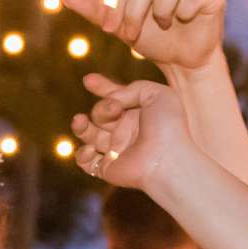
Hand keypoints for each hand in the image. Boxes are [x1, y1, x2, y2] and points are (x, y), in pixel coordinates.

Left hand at [64, 0, 226, 74]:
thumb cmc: (155, 42)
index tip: (113, 30)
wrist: (186, 62)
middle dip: (134, 11)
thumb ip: (98, 11)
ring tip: (164, 25)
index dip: (119, 6)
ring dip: (160, 11)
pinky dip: (183, 12)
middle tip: (133, 36)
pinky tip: (185, 20)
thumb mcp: (122, 28)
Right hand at [72, 74, 198, 190]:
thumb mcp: (156, 93)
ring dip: (80, 126)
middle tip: (115, 109)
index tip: (88, 80)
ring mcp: (116, 150)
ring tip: (79, 120)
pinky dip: (82, 154)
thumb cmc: (168, 126)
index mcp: (138, 114)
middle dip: (102, 109)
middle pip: (100, 114)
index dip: (102, 88)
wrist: (167, 159)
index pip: (115, 98)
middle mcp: (126, 132)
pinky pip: (86, 162)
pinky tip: (91, 148)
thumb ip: (131, 88)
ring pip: (88, 135)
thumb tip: (109, 101)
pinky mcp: (108, 168)